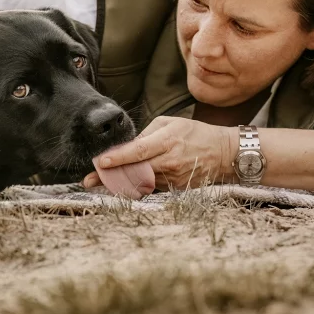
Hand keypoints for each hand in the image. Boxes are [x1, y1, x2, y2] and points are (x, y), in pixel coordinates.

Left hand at [82, 117, 235, 191]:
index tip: (101, 162)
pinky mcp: (177, 190)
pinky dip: (138, 187)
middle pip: (135, 172)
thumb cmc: (195, 133)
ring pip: (141, 183)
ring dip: (121, 183)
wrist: (224, 154)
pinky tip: (126, 185)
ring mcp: (174, 179)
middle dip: (110, 177)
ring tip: (102, 181)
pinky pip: (153, 188)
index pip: (138, 151)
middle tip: (89, 180)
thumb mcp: (171, 123)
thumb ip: (147, 133)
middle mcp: (169, 162)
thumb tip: (128, 146)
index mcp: (167, 141)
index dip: (118, 158)